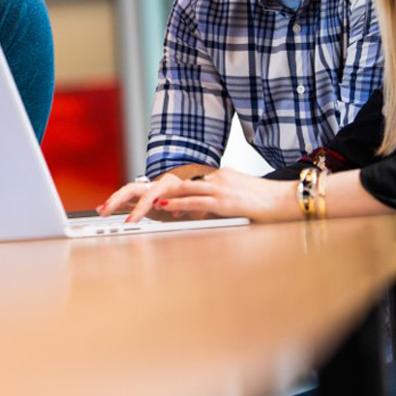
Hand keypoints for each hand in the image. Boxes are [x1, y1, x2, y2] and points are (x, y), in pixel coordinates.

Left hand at [101, 168, 299, 223]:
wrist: (289, 201)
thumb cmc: (261, 205)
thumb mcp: (225, 203)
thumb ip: (197, 205)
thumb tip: (170, 213)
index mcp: (206, 178)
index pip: (164, 182)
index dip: (137, 192)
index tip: (115, 205)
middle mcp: (208, 178)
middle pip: (160, 182)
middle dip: (129, 195)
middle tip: (106, 209)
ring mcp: (217, 187)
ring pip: (172, 191)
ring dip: (145, 204)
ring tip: (126, 218)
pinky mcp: (227, 199)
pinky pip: (197, 201)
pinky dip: (177, 205)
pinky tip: (160, 211)